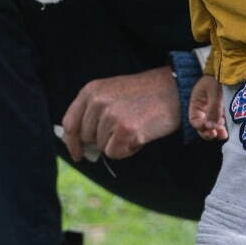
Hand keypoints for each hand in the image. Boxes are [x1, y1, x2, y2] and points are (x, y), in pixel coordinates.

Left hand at [60, 66, 180, 160]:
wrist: (175, 90)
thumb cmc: (145, 94)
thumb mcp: (112, 93)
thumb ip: (93, 112)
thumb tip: (82, 145)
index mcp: (91, 90)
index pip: (70, 123)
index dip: (71, 142)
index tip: (77, 154)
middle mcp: (97, 101)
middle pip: (86, 138)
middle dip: (102, 141)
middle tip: (124, 128)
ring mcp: (111, 116)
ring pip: (102, 147)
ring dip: (118, 143)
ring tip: (135, 126)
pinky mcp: (125, 130)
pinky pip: (115, 153)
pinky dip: (128, 150)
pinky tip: (140, 134)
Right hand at [188, 75, 227, 141]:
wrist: (231, 69)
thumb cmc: (218, 77)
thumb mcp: (214, 92)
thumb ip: (213, 109)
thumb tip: (210, 127)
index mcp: (197, 102)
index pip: (194, 119)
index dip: (199, 125)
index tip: (207, 127)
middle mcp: (204, 108)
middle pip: (203, 125)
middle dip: (207, 131)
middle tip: (214, 134)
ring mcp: (214, 110)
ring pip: (212, 125)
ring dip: (216, 131)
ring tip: (222, 135)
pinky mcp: (223, 111)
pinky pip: (221, 122)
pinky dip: (224, 128)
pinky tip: (227, 131)